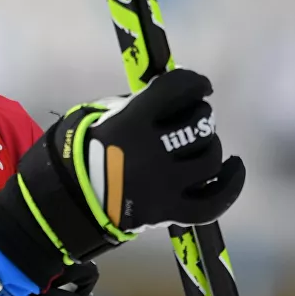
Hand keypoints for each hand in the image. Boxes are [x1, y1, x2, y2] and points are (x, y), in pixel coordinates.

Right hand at [0, 69, 244, 286]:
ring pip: (210, 158)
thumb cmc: (75, 153)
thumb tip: (170, 97)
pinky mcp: (168, 212)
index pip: (179, 89)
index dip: (196, 83)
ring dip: (209, 147)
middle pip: (199, 124)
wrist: (60, 204)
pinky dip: (231, 184)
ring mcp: (163, 185)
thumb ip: (134, 105)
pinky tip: (234, 168)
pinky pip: (213, 201)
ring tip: (200, 145)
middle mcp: (152, 151)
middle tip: (192, 118)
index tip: (200, 86)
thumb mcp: (95, 115)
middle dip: (200, 116)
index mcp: (131, 122)